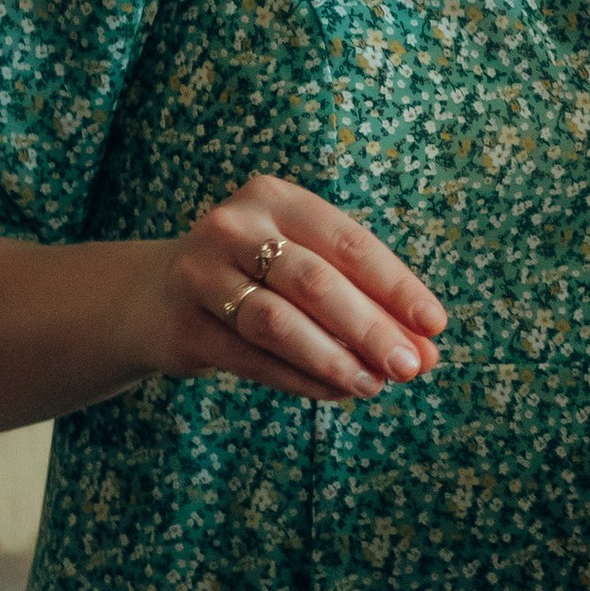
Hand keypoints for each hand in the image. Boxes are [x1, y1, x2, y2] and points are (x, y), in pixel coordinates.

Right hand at [157, 176, 446, 406]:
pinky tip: (336, 392)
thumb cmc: (256, 275)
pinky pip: (252, 359)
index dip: (396, 286)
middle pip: (315, 281)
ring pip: (278, 322)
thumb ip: (365, 301)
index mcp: (275, 198)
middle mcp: (233, 227)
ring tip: (375, 386)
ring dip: (335, 358)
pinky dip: (301, 379)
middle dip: (370, 327)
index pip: (348, 242)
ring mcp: (200, 274)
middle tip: (412, 366)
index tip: (435, 325)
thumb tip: (428, 349)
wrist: (154, 295)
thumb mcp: (306, 267)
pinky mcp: (182, 326)